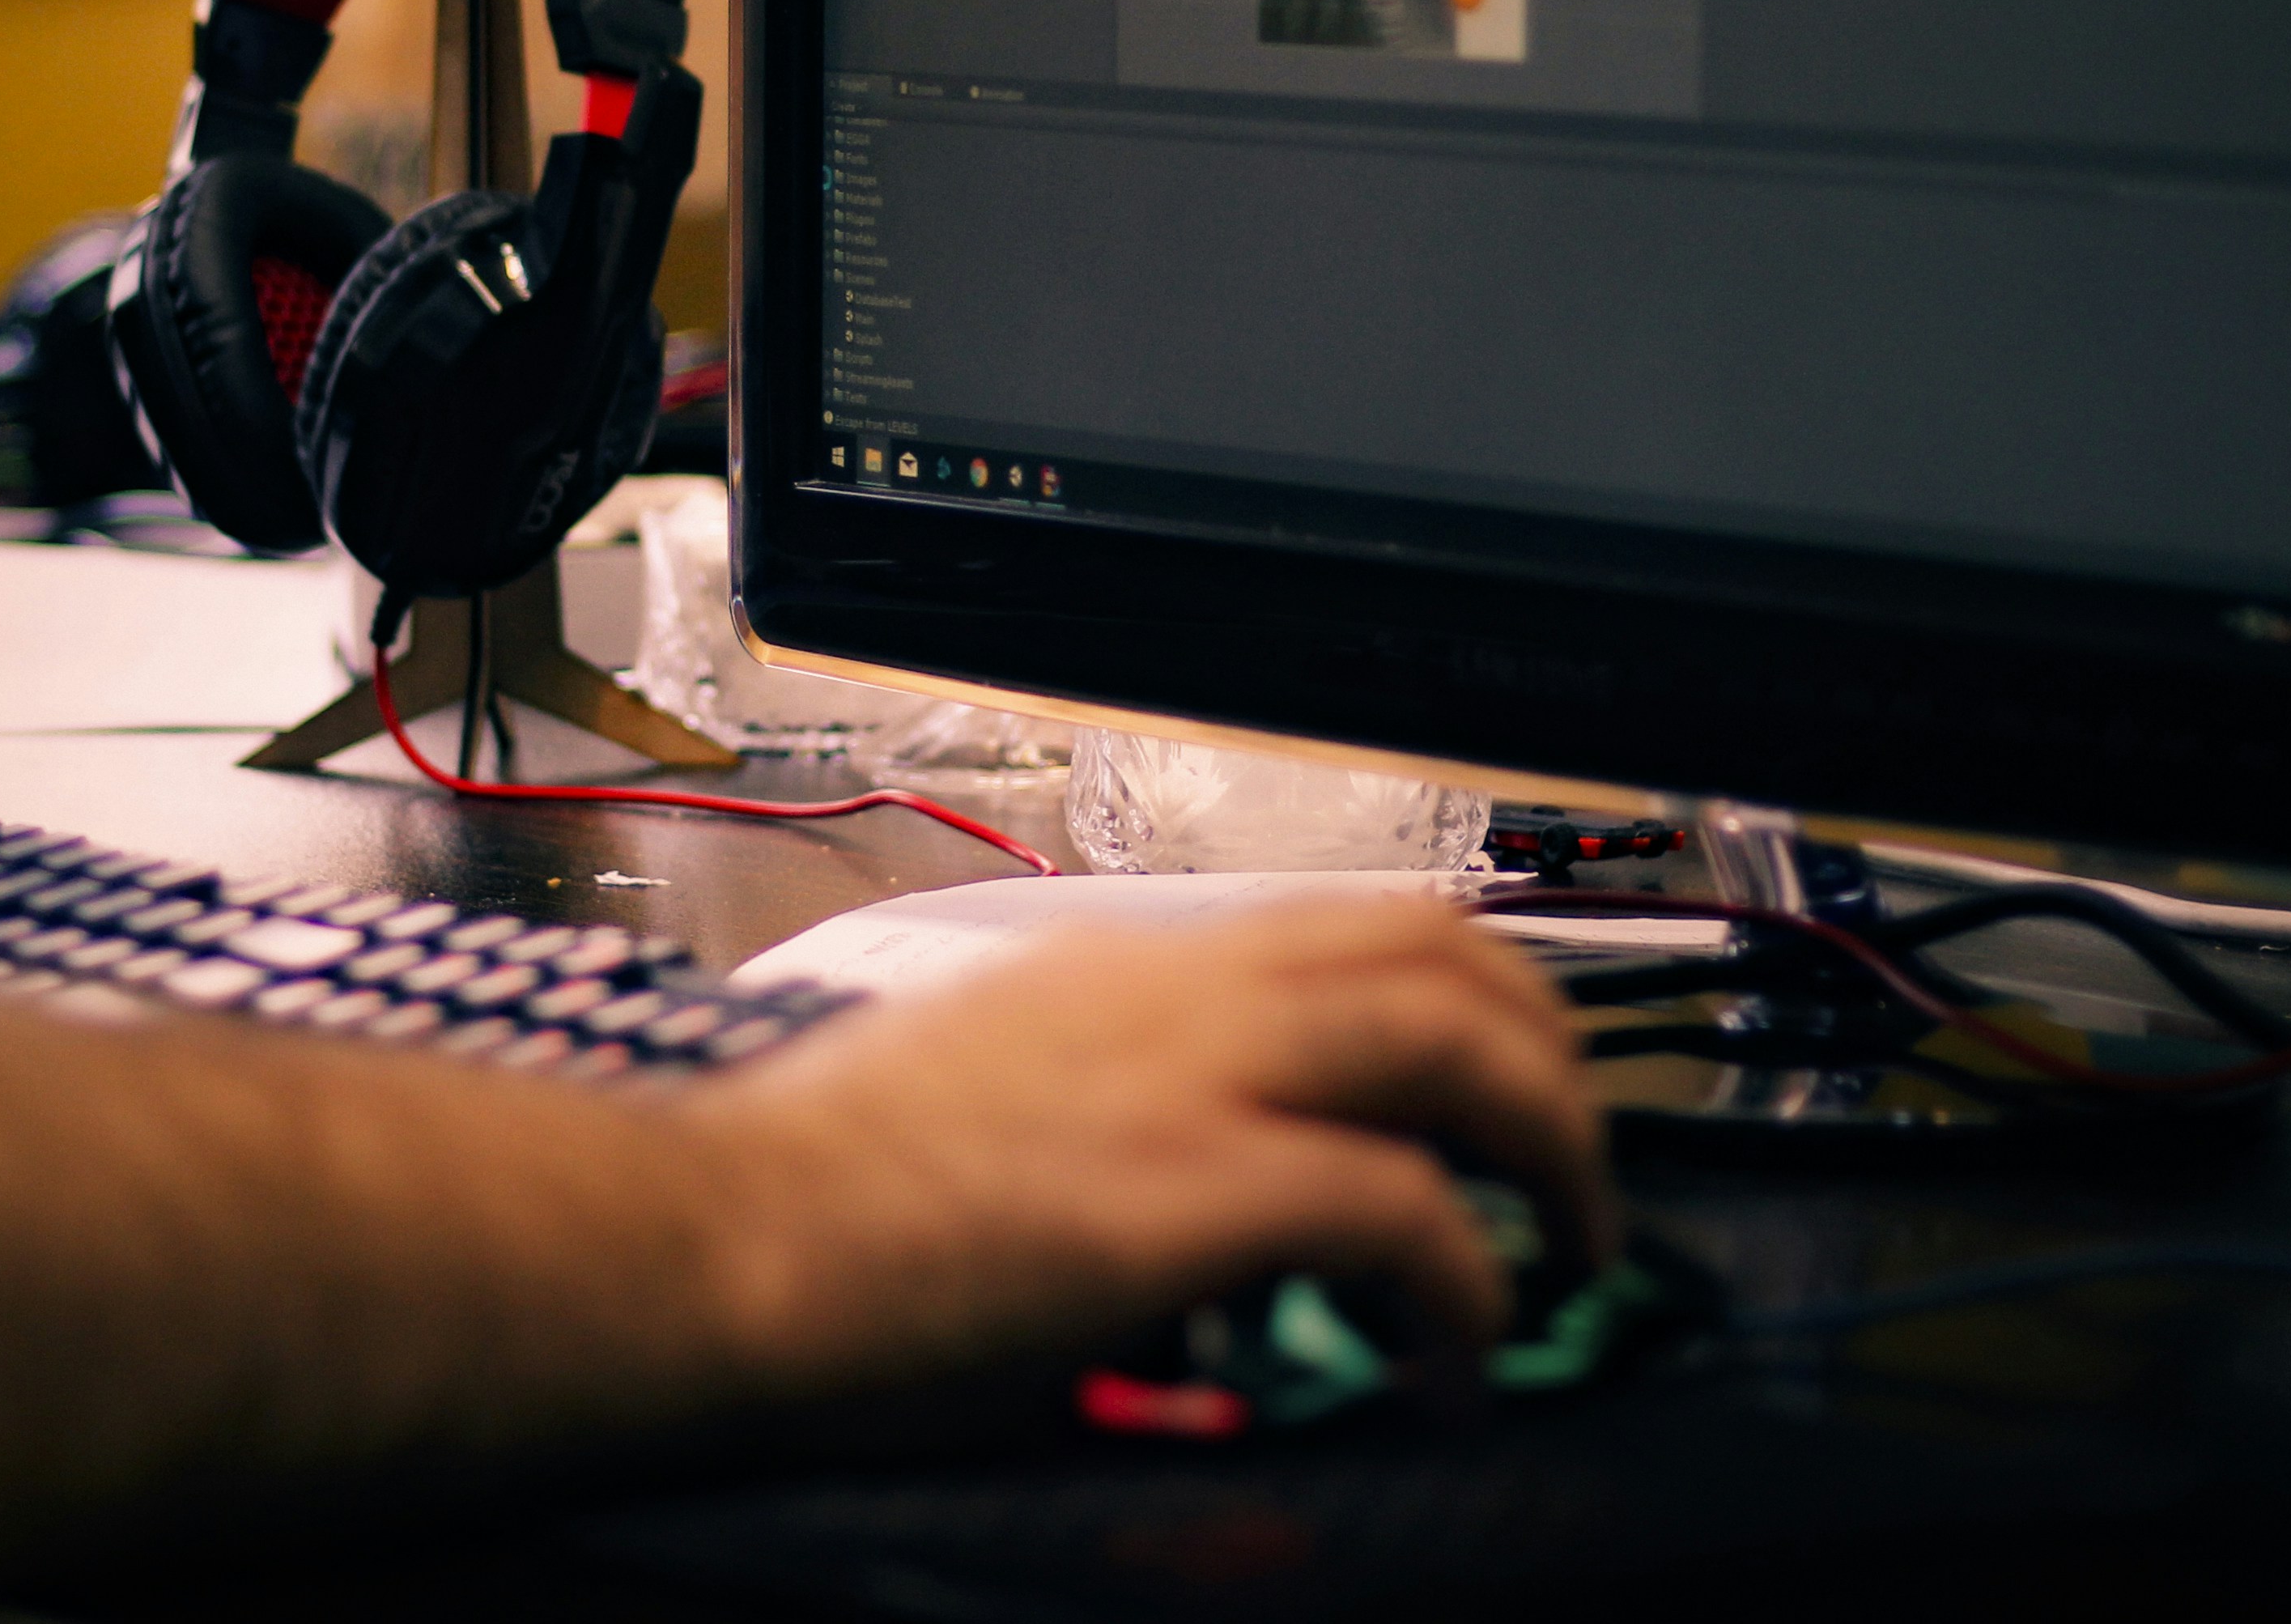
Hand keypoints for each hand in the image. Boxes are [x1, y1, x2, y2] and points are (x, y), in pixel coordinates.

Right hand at [685, 897, 1613, 1399]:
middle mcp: (1169, 994)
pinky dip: (1468, 1292)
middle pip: (1442, 953)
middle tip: (1575, 1176)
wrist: (714, 1244)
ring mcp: (1182, 1080)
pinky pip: (1405, 1212)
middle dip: (1551, 1059)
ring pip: (1455, 1040)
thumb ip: (1097, 1110)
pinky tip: (1453, 1369)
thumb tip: (1174, 1204)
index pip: (1349, 921)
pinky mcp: (1185, 1191)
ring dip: (1552, 1152)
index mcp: (1119, 971)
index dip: (1469, 997)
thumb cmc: (810, 1205)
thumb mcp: (981, 1100)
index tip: (1507, 1087)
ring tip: (1569, 1261)